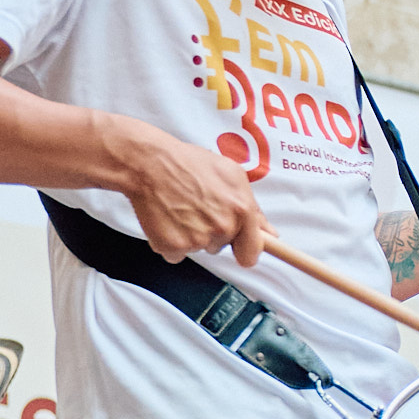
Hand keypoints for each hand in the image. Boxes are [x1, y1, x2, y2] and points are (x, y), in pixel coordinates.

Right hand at [114, 121, 268, 264]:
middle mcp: (222, 227)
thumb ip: (253, 208)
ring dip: (191, 236)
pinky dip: (171, 242)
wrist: (149, 163)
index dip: (246, 251)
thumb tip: (269, 233)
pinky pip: (177, 255)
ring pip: (200, 248)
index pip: (252, 251)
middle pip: (222, 246)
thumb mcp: (231, 175)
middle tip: (198, 207)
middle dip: (213, 231)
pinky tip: (167, 219)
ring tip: (181, 208)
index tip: (241, 250)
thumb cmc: (190, 164)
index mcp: (241, 210)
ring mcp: (198, 239)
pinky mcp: (173, 247)